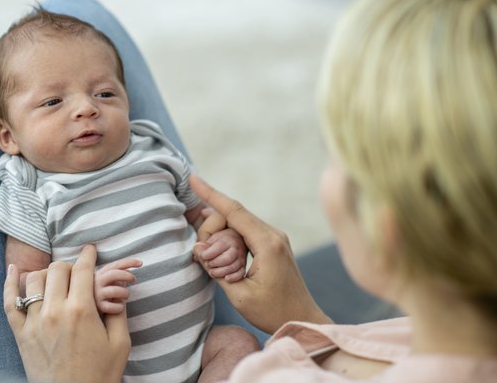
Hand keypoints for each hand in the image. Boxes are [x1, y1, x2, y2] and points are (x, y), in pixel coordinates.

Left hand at [3, 245, 129, 382]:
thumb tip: (115, 290)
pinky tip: (15, 269)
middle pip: (58, 269)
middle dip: (69, 265)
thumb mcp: (121, 343)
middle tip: (77, 271)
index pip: (83, 270)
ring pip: (35, 280)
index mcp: (82, 311)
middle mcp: (55, 312)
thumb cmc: (100, 375)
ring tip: (56, 278)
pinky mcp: (21, 334)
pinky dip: (9, 283)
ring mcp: (34, 322)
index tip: (90, 249)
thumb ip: (118, 312)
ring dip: (47, 273)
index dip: (88, 255)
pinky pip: (9, 302)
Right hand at [95, 258, 142, 313]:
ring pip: (115, 291)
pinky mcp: (97, 307)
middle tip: (134, 280)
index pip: (115, 265)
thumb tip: (129, 271)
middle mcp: (95, 282)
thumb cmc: (101, 292)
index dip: (129, 262)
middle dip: (127, 276)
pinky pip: (112, 307)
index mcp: (99, 274)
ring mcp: (96, 295)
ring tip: (126, 296)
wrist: (87, 308)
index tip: (141, 263)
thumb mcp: (107, 281)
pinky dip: (119, 307)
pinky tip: (120, 307)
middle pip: (114, 274)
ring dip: (125, 293)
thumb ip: (117, 275)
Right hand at [190, 176, 331, 332]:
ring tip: (214, 261)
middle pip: (233, 216)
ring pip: (237, 223)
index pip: (234, 211)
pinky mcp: (273, 244)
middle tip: (205, 258)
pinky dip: (230, 238)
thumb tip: (199, 250)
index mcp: (267, 243)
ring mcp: (274, 238)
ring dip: (221, 236)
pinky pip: (245, 232)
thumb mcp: (239, 295)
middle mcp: (273, 234)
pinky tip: (220, 250)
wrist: (302, 319)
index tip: (193, 179)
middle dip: (212, 229)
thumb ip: (216, 269)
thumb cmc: (273, 312)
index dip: (211, 194)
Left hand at [193, 222, 247, 281]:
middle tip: (207, 264)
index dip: (208, 253)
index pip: (219, 247)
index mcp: (228, 239)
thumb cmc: (220, 241)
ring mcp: (241, 257)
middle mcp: (237, 248)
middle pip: (227, 259)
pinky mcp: (243, 266)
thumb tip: (197, 249)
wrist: (236, 240)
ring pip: (233, 267)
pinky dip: (233, 277)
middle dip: (214, 263)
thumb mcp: (211, 239)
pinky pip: (241, 273)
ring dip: (220, 272)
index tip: (202, 256)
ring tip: (212, 272)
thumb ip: (203, 245)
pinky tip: (226, 278)